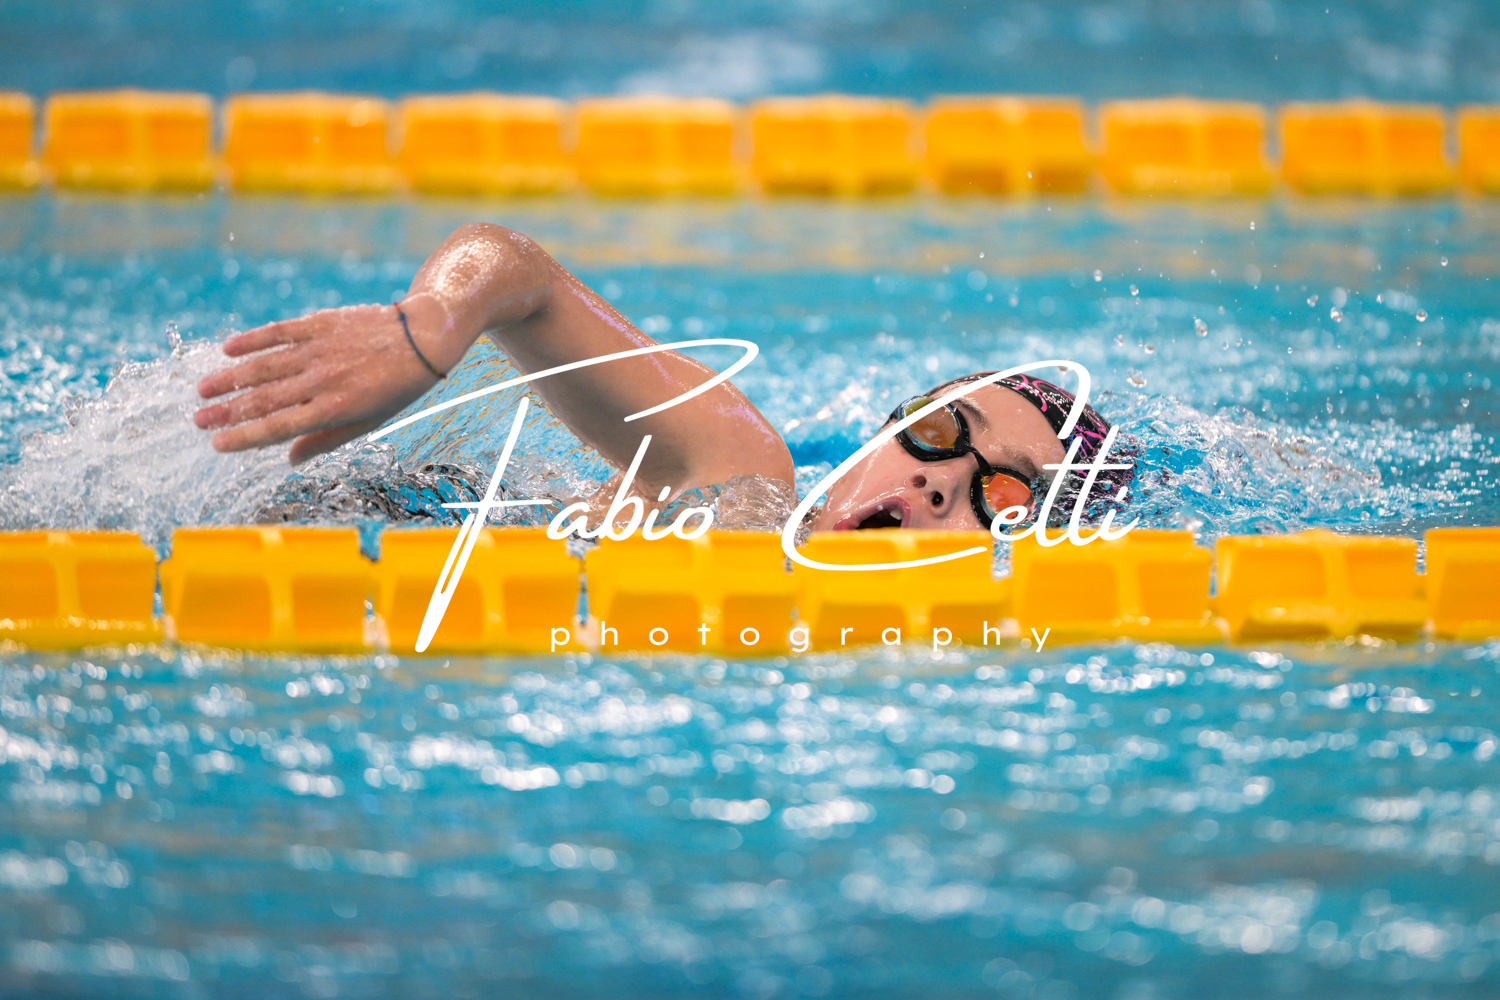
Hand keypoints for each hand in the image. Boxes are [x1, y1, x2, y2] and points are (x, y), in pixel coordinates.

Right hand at [194, 301, 452, 463]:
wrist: (422, 338)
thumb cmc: (396, 387)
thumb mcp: (370, 422)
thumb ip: (327, 439)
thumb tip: (289, 459)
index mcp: (334, 409)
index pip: (278, 427)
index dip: (244, 437)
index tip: (217, 444)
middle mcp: (321, 380)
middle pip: (263, 399)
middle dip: (226, 412)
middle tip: (198, 420)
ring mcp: (318, 350)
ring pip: (263, 366)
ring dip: (229, 378)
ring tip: (203, 390)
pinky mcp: (319, 324)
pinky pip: (278, 332)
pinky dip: (251, 340)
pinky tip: (228, 349)